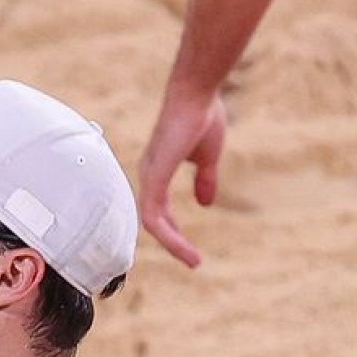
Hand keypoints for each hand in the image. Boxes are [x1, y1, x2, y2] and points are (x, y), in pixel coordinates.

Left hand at [136, 87, 227, 268]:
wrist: (196, 95)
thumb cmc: (201, 118)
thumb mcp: (207, 157)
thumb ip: (205, 180)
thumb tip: (205, 204)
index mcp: (158, 171)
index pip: (158, 209)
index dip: (172, 229)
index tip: (188, 247)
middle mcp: (149, 176)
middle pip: (152, 219)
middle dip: (171, 241)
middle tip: (191, 259)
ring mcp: (150, 177)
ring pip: (153, 223)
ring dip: (173, 244)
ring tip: (194, 261)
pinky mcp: (154, 178)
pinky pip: (155, 217)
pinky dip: (170, 235)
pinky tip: (185, 247)